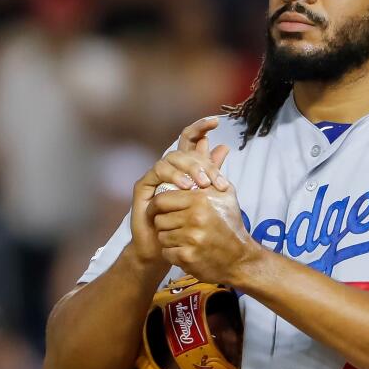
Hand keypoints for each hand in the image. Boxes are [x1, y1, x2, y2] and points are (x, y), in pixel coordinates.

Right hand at [130, 117, 230, 264]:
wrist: (166, 248)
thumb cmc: (186, 224)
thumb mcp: (205, 196)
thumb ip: (213, 172)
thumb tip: (225, 147)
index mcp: (184, 167)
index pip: (190, 139)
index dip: (200, 126)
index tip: (216, 121)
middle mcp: (169, 168)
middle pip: (184, 150)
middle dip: (202, 162)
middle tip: (214, 180)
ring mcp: (155, 175)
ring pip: (171, 158)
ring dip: (189, 169)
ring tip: (201, 184)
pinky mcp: (143, 184)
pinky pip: (158, 171)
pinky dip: (173, 176)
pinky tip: (186, 187)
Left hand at [149, 183, 261, 285]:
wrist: (240, 259)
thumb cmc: (231, 225)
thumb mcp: (226, 195)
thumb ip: (211, 173)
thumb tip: (202, 147)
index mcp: (200, 200)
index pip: (162, 199)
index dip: (157, 205)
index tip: (158, 210)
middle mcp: (195, 218)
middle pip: (159, 219)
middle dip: (164, 223)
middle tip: (175, 226)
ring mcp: (191, 239)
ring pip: (162, 236)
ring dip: (169, 238)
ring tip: (183, 238)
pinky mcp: (187, 258)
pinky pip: (166, 252)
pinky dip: (172, 253)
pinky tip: (185, 250)